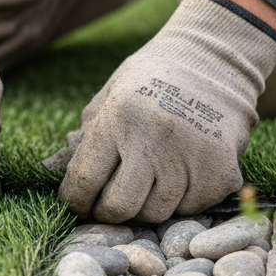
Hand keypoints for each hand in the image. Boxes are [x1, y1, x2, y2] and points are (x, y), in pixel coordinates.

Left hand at [49, 0, 275, 222]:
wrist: (214, 61)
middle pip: (120, 207)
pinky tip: (182, 173)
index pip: (84, 180)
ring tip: (149, 179)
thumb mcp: (111, 93)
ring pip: (156, 213)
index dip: (74, 201)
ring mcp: (190, 158)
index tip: (77, 203)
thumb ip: (86, 135)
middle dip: (108, 212)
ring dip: (146, 205)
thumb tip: (54, 174)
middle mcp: (153, 139)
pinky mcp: (220, 172)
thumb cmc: (152, 79)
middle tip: (109, 203)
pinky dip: (182, 200)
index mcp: (118, 117)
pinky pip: (191, 209)